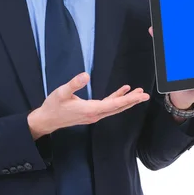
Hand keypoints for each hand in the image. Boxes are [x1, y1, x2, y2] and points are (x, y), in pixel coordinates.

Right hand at [28, 72, 149, 135]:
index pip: (114, 104)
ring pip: (114, 107)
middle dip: (132, 101)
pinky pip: (108, 106)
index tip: (140, 96)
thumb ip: (74, 84)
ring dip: (126, 100)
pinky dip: (116, 99)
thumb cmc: (53, 106)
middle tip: (145, 95)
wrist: (47, 120)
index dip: (128, 99)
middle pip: (118, 107)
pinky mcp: (91, 113)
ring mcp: (94, 115)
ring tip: (138, 93)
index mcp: (90, 109)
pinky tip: (122, 92)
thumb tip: (85, 75)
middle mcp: (95, 114)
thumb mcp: (61, 92)